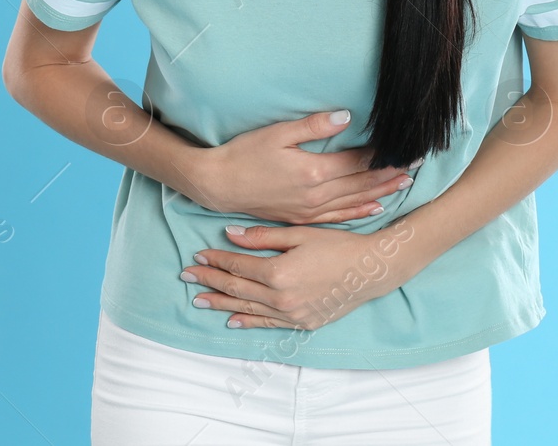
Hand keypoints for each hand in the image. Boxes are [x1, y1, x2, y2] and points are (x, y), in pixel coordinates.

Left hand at [181, 220, 421, 330]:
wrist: (370, 270)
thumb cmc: (337, 246)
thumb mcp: (299, 233)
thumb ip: (263, 237)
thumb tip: (230, 234)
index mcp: (278, 273)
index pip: (237, 267)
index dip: (216, 260)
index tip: (198, 255)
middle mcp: (281, 298)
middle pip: (236, 289)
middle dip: (209, 282)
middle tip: (186, 276)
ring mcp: (291, 314)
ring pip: (247, 309)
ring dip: (221, 304)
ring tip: (198, 300)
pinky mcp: (302, 323)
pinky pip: (268, 323)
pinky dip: (247, 321)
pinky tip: (231, 319)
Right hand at [195, 110, 420, 224]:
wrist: (218, 186)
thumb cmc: (245, 154)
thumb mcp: (278, 133)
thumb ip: (314, 125)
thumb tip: (347, 116)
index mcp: (314, 171)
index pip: (359, 161)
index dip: (385, 154)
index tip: (407, 147)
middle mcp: (317, 195)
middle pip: (363, 183)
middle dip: (391, 173)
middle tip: (418, 165)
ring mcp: (310, 210)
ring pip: (355, 202)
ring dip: (382, 192)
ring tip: (405, 184)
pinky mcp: (302, 218)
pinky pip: (339, 218)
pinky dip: (360, 213)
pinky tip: (375, 209)